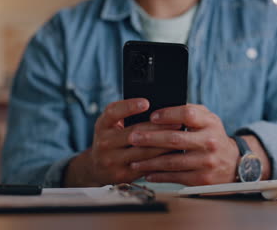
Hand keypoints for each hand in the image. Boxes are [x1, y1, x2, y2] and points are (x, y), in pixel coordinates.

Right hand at [64, 98, 179, 186]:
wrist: (96, 167)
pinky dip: (161, 160)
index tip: (146, 102)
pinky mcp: (122, 175)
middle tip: (178, 122)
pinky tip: (173, 154)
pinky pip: (146, 167)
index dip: (129, 107)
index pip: (113, 113)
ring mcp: (112, 161)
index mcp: (102, 125)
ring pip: (143, 152)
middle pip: (134, 133)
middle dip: (158, 127)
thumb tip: (157, 109)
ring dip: (164, 145)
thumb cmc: (111, 139)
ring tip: (180, 137)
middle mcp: (104, 142)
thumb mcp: (111, 125)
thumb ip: (126, 115)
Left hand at [128, 104, 240, 185]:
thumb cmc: (212, 136)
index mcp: (209, 123)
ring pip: (172, 161)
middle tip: (133, 137)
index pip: (188, 114)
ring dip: (149, 161)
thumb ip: (189, 111)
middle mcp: (209, 142)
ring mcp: (205, 162)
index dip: (168, 115)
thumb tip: (160, 109)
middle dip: (151, 139)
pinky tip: (146, 173)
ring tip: (133, 159)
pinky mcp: (201, 179)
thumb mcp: (208, 119)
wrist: (232, 163)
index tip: (152, 117)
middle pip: (175, 139)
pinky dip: (158, 176)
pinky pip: (175, 177)